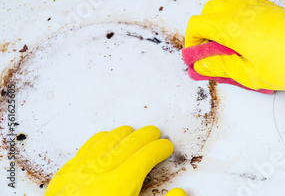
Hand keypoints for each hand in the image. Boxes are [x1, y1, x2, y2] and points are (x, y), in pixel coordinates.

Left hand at [45, 125, 185, 195]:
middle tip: (156, 135)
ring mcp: (81, 170)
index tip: (166, 147)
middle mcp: (100, 172)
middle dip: (147, 135)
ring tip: (135, 134)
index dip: (160, 148)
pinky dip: (103, 139)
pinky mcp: (66, 173)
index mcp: (119, 185)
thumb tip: (180, 193)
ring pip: (108, 139)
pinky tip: (108, 139)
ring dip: (125, 134)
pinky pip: (88, 145)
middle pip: (130, 142)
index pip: (146, 154)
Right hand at [185, 0, 284, 105]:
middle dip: (203, 32)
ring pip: (224, 7)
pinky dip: (234, 18)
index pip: (197, 25)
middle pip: (208, 12)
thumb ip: (220, 66)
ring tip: (229, 49)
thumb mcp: (249, 74)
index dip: (192, 42)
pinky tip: (245, 39)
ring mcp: (256, 4)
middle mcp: (240, 9)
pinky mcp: (268, 6)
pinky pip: (241, 5)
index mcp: (231, 25)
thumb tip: (200, 64)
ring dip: (218, 24)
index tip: (196, 59)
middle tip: (210, 55)